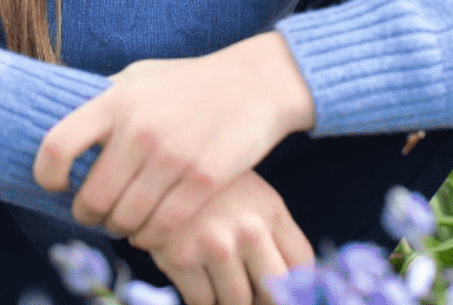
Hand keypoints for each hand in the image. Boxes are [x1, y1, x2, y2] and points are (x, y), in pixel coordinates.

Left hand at [33, 32, 315, 242]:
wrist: (253, 83)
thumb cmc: (187, 81)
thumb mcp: (138, 77)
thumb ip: (103, 99)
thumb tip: (62, 118)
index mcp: (114, 101)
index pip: (57, 146)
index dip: (46, 174)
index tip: (55, 184)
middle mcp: (138, 130)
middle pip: (92, 196)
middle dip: (86, 215)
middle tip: (92, 215)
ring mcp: (172, 156)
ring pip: (126, 218)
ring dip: (118, 228)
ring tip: (120, 223)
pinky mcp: (204, 180)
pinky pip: (163, 227)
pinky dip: (149, 237)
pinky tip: (148, 231)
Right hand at [142, 169, 312, 304]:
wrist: (151, 162)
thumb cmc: (205, 186)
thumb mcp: (247, 195)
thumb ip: (271, 233)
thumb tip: (283, 289)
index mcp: (271, 210)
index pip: (301, 267)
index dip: (294, 287)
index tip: (278, 291)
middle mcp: (248, 229)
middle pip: (274, 291)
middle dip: (262, 299)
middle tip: (248, 293)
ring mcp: (214, 244)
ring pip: (236, 301)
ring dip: (227, 298)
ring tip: (216, 279)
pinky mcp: (179, 257)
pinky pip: (201, 301)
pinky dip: (200, 298)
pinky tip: (193, 277)